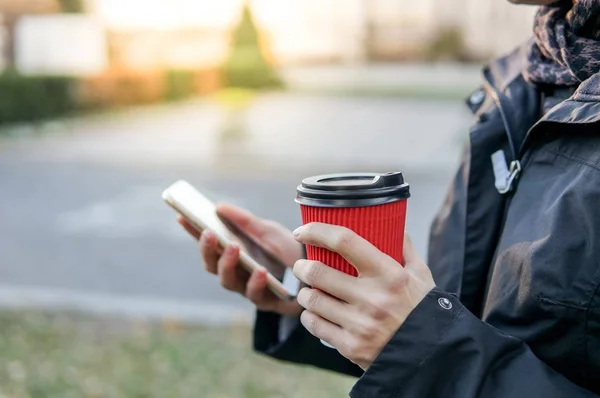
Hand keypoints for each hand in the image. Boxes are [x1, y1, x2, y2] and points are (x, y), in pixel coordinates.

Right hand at [178, 203, 302, 315]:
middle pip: (212, 266)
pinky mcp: (266, 302)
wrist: (318, 270)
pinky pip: (255, 295)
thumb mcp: (268, 231)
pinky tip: (260, 271)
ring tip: (233, 247)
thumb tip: (219, 207)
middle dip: (208, 250)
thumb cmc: (290, 250)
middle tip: (209, 233)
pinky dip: (256, 282)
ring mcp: (249, 289)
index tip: (181, 216)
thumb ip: (245, 221)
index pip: (208, 243)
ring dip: (228, 264)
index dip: (193, 232)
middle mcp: (237, 273)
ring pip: (228, 282)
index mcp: (234, 254)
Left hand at [292, 223, 434, 368]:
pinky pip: (315, 325)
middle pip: (317, 272)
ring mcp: (360, 324)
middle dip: (302, 266)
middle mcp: (373, 298)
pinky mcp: (351, 347)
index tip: (303, 230)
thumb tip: (391, 224)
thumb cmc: (423, 309)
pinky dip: (310, 316)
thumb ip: (403, 248)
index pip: (345, 242)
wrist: (430, 355)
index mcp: (389, 274)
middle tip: (302, 265)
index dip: (317, 231)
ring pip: (312, 300)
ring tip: (308, 291)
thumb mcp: (420, 275)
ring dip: (304, 293)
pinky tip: (315, 312)